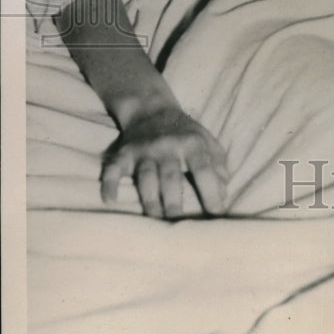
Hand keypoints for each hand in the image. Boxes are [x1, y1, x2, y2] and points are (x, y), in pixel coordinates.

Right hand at [101, 106, 228, 218]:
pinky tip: (110, 200)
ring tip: (156, 219)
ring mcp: (143, 150)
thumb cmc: (185, 133)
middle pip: (171, 177)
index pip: (203, 168)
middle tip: (179, 224)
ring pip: (146, 178)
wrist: (151, 110)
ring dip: (150, 200)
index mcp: (192, 143)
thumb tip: (224, 194)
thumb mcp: (207, 141)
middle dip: (175, 202)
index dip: (211, 191)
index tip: (216, 213)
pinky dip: (109, 184)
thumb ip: (218, 166)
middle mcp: (167, 146)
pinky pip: (113, 169)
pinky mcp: (123, 154)